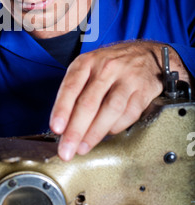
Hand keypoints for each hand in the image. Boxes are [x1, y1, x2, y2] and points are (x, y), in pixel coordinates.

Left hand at [50, 41, 167, 160]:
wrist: (146, 55)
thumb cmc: (111, 66)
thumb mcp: (89, 68)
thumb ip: (76, 92)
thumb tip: (63, 125)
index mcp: (87, 62)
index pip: (71, 87)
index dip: (62, 109)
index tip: (56, 128)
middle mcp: (106, 68)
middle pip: (89, 102)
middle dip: (76, 130)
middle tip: (67, 150)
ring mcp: (126, 78)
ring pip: (110, 110)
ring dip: (94, 133)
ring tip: (83, 148)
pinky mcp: (143, 90)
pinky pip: (129, 114)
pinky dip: (116, 127)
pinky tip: (107, 133)